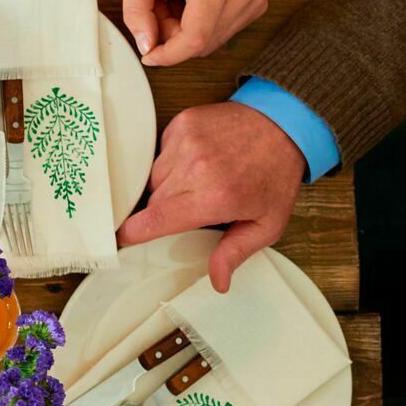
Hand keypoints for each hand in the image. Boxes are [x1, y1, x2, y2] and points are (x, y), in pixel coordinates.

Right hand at [116, 101, 303, 290]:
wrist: (284, 125)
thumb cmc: (275, 176)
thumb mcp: (266, 223)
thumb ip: (235, 252)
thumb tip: (217, 282)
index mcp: (216, 196)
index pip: (156, 219)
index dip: (132, 233)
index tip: (121, 240)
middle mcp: (197, 168)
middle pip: (154, 200)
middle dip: (166, 208)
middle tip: (193, 205)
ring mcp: (187, 142)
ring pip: (154, 176)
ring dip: (169, 184)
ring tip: (198, 179)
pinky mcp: (182, 124)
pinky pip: (160, 152)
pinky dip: (172, 160)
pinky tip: (196, 159)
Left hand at [123, 0, 267, 66]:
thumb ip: (136, 11)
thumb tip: (147, 46)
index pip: (196, 39)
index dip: (169, 55)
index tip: (149, 55)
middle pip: (202, 43)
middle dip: (174, 36)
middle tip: (163, 6)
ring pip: (212, 41)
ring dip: (188, 31)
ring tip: (180, 1)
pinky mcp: (259, 4)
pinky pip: (224, 32)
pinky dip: (204, 25)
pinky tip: (197, 2)